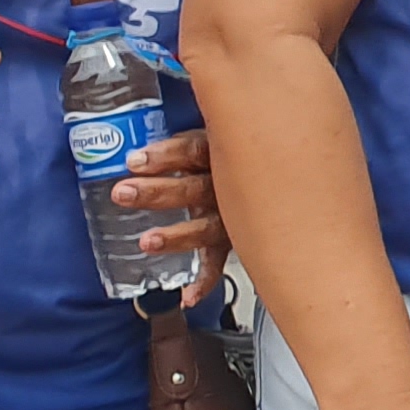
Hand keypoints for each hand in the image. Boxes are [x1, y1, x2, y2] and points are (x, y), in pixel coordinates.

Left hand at [112, 126, 229, 305]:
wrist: (286, 172)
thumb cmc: (241, 149)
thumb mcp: (220, 132)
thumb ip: (190, 131)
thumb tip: (155, 112)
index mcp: (221, 155)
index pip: (193, 152)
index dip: (164, 156)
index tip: (134, 161)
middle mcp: (231, 187)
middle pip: (194, 190)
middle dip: (157, 193)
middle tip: (123, 193)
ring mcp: (236, 216)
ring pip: (207, 229)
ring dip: (176, 237)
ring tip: (146, 243)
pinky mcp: (237, 239)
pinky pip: (222, 263)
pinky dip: (205, 281)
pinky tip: (187, 297)